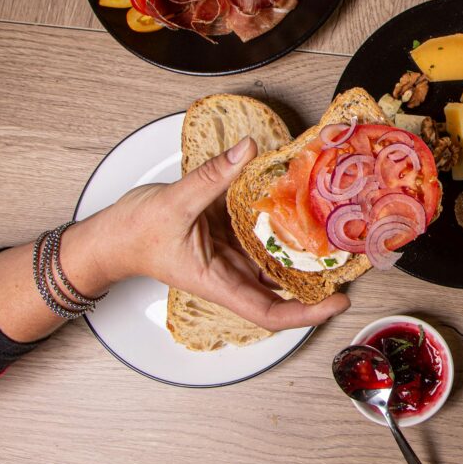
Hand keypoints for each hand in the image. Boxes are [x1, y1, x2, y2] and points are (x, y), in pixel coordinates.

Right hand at [79, 138, 349, 331]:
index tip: (338, 301)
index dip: (307, 313)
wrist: (109, 236)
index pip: (271, 312)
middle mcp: (231, 273)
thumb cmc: (133, 235)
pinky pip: (262, 237)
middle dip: (319, 282)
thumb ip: (212, 176)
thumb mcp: (175, 202)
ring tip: (339, 235)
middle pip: (283, 290)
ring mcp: (231, 257)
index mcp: (219, 282)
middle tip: (352, 261)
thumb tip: (246, 150)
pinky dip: (283, 227)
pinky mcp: (228, 237)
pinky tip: (304, 211)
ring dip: (305, 255)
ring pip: (276, 263)